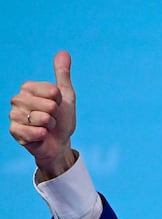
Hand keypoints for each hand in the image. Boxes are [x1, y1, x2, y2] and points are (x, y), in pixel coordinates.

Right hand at [9, 50, 76, 180]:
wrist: (59, 142)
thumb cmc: (61, 119)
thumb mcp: (66, 95)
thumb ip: (62, 74)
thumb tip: (63, 52)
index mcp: (28, 88)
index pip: (52, 91)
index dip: (60, 101)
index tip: (57, 105)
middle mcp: (17, 99)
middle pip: (48, 104)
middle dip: (55, 114)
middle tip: (52, 118)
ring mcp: (14, 115)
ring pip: (42, 118)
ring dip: (50, 125)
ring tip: (46, 127)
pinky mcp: (14, 131)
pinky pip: (35, 131)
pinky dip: (43, 135)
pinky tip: (41, 135)